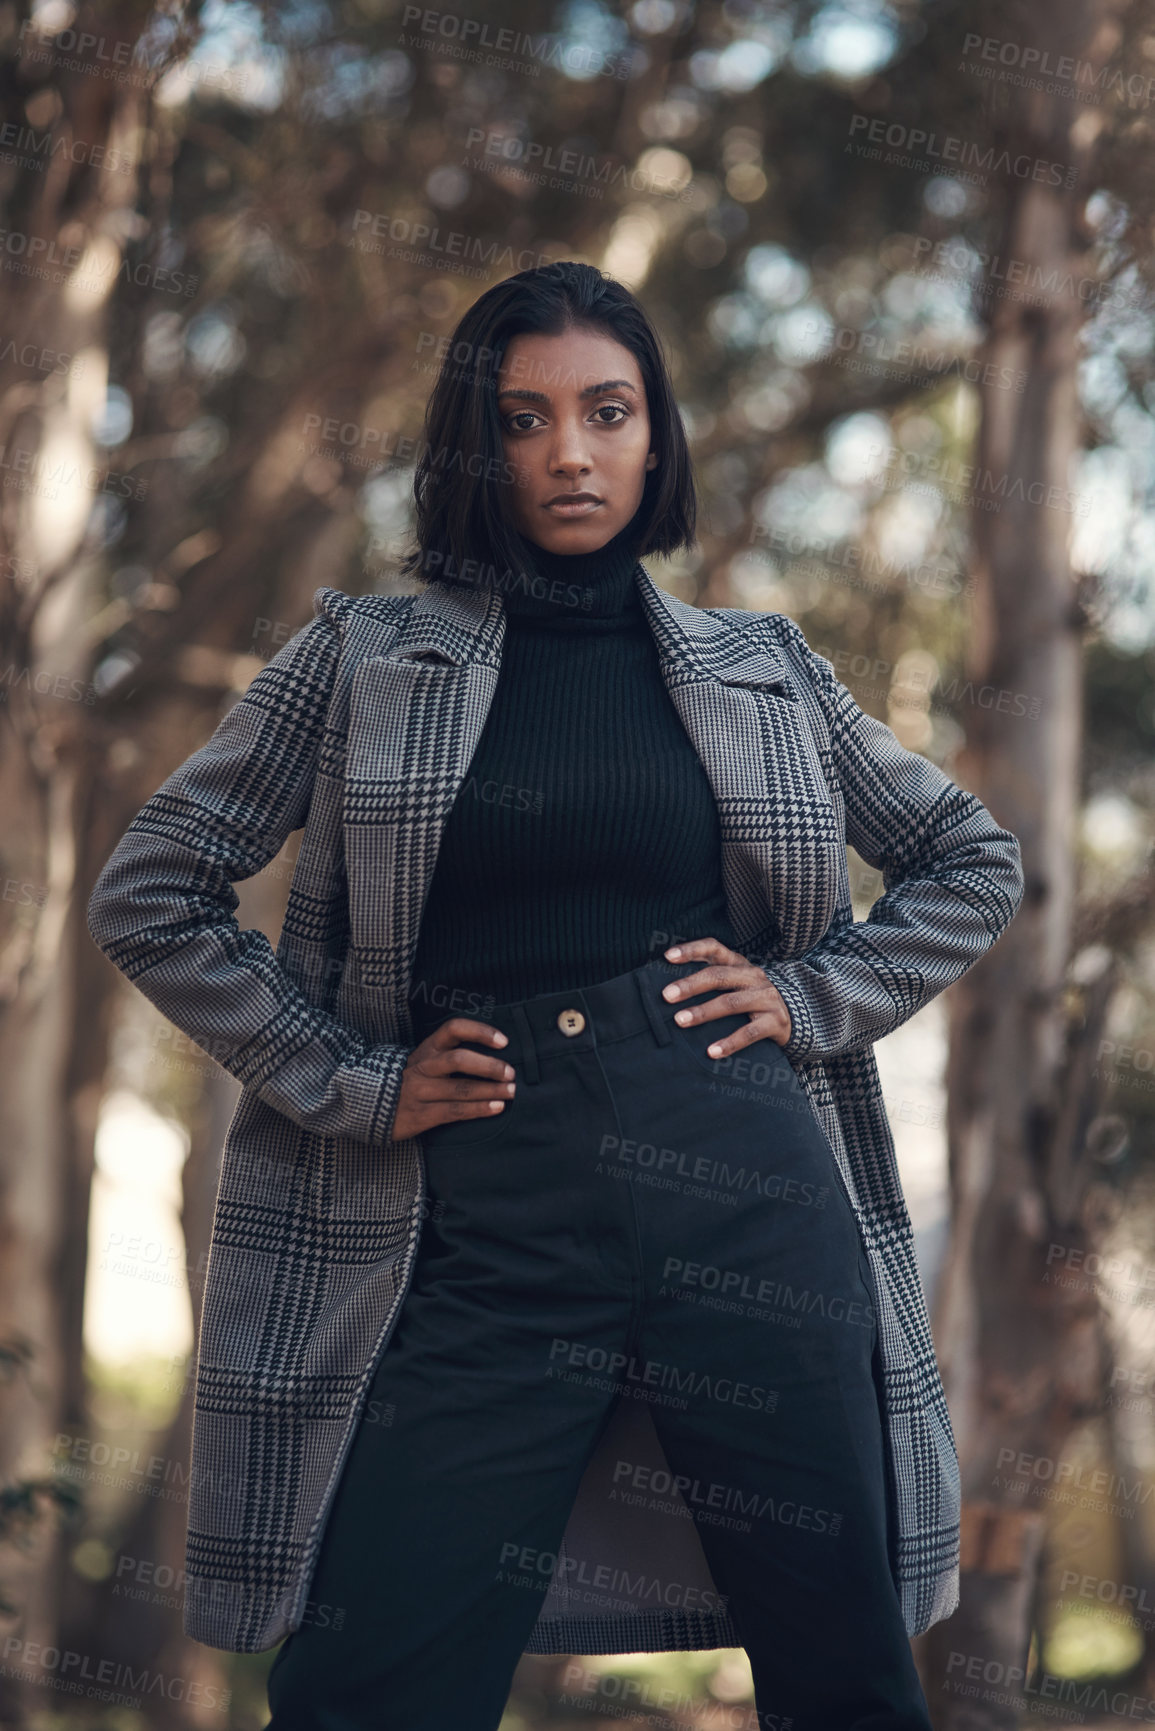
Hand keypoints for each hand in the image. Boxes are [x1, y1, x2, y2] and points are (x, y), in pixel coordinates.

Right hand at [390, 1017, 515, 1142]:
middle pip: (458, 1060)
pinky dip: (478, 1109)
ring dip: (490, 1090)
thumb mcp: (425, 1061)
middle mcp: (423, 1066)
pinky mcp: (420, 1114)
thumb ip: (451, 1055)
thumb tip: (496, 1055)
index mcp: (427, 1048)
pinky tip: (496, 1108)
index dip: (480, 1032)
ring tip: (512, 1092)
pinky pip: (454, 1111)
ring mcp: (420, 1091)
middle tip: (511, 1073)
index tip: (504, 1041)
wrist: (369, 1106)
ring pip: (460, 1088)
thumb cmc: (410, 1081)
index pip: (454, 1029)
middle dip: (489, 1066)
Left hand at [662, 937, 791, 1057]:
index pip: (714, 948)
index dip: (691, 950)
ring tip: (680, 1021)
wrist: (795, 1017)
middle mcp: (753, 977)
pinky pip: (749, 1033)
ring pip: (731, 1003)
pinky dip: (729, 1043)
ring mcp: (766, 998)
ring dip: (703, 1012)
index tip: (667, 957)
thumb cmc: (752, 999)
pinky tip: (711, 1052)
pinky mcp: (775, 1022)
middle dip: (691, 985)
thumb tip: (670, 988)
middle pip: (719, 976)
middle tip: (667, 996)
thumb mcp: (735, 983)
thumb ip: (711, 980)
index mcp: (739, 964)